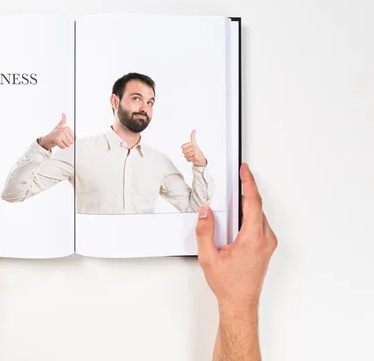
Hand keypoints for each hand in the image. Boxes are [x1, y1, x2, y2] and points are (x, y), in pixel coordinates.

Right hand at [38, 113, 74, 149]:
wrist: (46, 140)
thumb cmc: (53, 134)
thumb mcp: (59, 127)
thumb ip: (62, 121)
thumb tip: (63, 114)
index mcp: (66, 128)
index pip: (74, 138)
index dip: (69, 139)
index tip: (64, 137)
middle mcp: (64, 130)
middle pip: (71, 141)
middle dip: (67, 143)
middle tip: (62, 140)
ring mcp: (60, 134)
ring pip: (68, 144)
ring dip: (64, 145)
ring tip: (60, 141)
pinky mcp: (57, 140)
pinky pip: (63, 147)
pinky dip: (61, 147)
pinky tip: (57, 143)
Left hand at [181, 130, 206, 166]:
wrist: (201, 158)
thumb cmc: (196, 151)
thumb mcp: (194, 143)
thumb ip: (193, 136)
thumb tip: (194, 129)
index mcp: (193, 143)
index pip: (182, 146)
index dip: (183, 148)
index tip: (188, 148)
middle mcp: (195, 147)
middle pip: (183, 151)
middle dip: (185, 153)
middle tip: (190, 153)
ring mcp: (196, 152)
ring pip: (185, 155)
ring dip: (187, 157)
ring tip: (191, 156)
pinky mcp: (196, 157)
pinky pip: (188, 159)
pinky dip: (189, 160)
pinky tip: (192, 158)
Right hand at [195, 163, 276, 312]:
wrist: (240, 303)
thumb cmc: (228, 284)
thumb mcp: (208, 257)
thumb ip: (205, 232)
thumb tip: (205, 213)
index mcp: (253, 239)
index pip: (253, 203)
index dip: (248, 183)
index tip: (245, 170)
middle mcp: (265, 239)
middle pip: (256, 207)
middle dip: (245, 192)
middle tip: (238, 178)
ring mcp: (268, 243)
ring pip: (259, 215)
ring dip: (247, 205)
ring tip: (233, 199)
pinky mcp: (267, 247)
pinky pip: (260, 224)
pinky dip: (249, 216)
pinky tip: (238, 217)